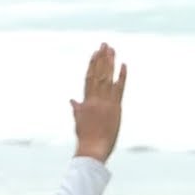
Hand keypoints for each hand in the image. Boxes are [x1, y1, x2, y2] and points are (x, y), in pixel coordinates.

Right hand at [72, 43, 126, 162]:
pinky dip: (121, 76)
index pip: (89, 78)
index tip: (95, 53)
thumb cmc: (86, 140)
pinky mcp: (115, 108)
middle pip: (98, 74)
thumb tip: (71, 100)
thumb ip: (77, 109)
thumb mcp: (79, 122)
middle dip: (101, 58)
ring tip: (112, 49)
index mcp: (85, 102)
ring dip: (109, 62)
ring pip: (107, 78)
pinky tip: (124, 64)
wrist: (92, 149)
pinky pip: (119, 89)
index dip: (92, 64)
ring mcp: (105, 102)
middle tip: (105, 44)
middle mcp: (94, 99)